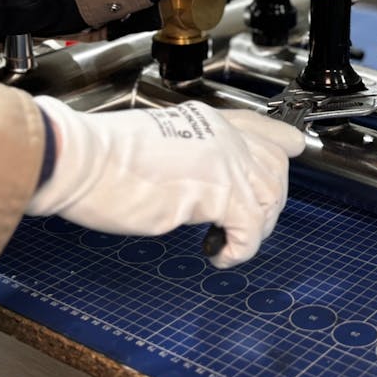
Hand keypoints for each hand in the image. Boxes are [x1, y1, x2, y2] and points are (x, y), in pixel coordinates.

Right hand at [28, 97, 304, 267]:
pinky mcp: (216, 194)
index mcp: (206, 121)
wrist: (82, 160)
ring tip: (228, 243)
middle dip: (267, 202)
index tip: (293, 152)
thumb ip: (186, 155)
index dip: (282, 145)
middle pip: (276, 168)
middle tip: (243, 225)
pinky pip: (251, 229)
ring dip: (255, 229)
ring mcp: (224, 163)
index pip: (264, 129)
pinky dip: (240, 249)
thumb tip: (198, 184)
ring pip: (270, 199)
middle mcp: (223, 137)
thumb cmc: (101, 157)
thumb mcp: (155, 142)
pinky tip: (218, 255)